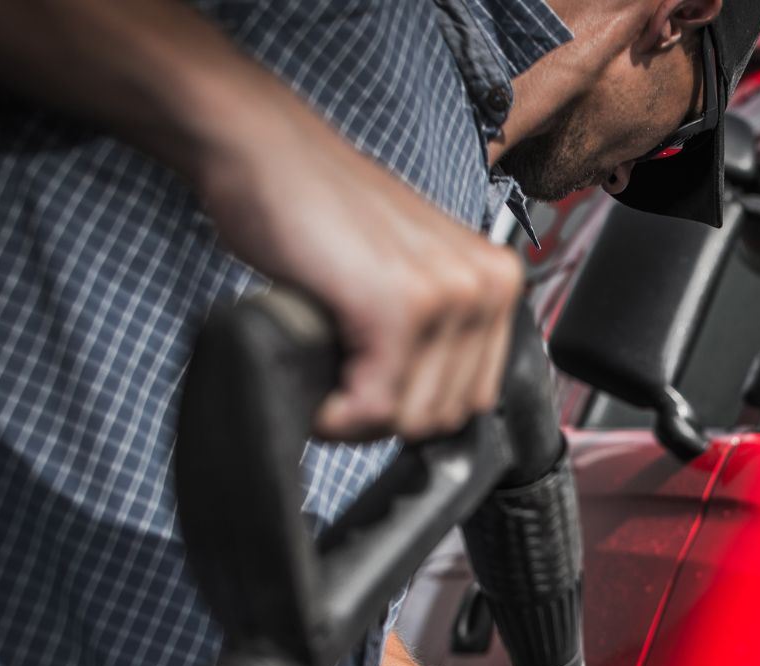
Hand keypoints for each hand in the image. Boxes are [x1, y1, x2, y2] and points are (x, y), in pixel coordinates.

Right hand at [193, 91, 521, 441]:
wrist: (263, 151)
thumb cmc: (319, 211)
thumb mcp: (404, 272)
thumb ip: (434, 331)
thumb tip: (422, 415)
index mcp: (496, 280)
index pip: (474, 397)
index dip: (413, 409)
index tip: (370, 395)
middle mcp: (486, 285)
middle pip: (446, 414)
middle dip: (386, 418)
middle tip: (339, 387)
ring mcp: (447, 295)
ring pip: (413, 419)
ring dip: (359, 419)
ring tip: (327, 379)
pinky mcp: (397, 307)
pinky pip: (375, 406)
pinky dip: (338, 416)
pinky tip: (318, 393)